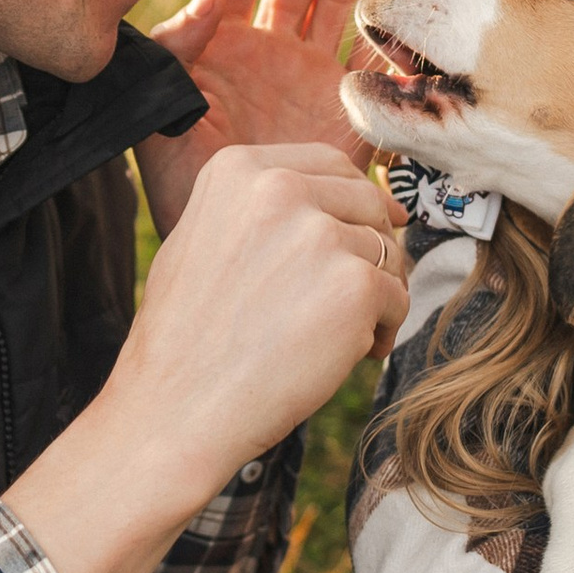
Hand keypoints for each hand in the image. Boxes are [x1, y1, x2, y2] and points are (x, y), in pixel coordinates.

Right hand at [4, 145, 406, 572]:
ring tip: (336, 337)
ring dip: (374, 295)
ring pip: (385, 252)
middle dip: (368, 248)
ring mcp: (320, 234)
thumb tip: (344, 193)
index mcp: (238, 169)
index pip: (329, 163)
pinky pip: (398, 297)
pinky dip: (383, 330)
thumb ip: (262, 209)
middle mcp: (279, 189)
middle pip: (366, 202)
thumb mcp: (202, 240)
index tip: (363, 229)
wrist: (175, 410)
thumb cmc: (185, 340)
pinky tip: (345, 358)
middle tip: (349, 300)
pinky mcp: (355, 285)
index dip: (353, 200)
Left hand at [136, 0, 390, 235]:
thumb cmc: (181, 187)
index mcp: (220, 42)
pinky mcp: (350, 114)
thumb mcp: (159, 111)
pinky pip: (377, 61)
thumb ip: (171, 53)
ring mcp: (312, 77)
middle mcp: (269, 50)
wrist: (226, 248)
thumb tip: (201, 6)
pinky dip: (393, 26)